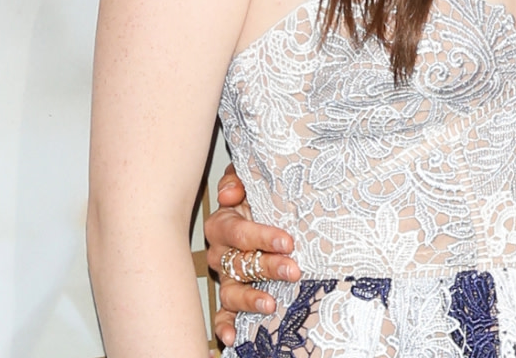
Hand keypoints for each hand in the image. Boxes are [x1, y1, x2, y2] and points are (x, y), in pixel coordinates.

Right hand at [204, 165, 302, 344]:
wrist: (278, 211)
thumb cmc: (265, 197)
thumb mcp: (256, 181)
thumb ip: (241, 177)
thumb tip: (230, 192)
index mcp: (225, 224)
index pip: (236, 231)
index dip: (259, 236)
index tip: (286, 241)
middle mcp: (222, 252)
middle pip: (237, 262)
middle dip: (266, 267)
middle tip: (292, 269)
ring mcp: (227, 277)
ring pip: (231, 290)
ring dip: (250, 298)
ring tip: (270, 304)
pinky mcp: (233, 297)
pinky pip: (223, 314)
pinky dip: (225, 326)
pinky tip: (231, 337)